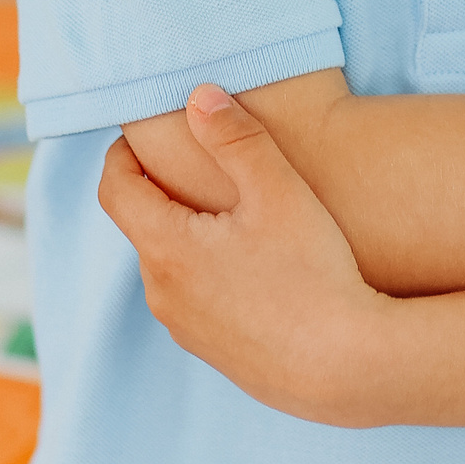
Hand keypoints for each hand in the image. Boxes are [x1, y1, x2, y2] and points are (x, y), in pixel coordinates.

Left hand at [97, 85, 391, 424]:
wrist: (348, 367)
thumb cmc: (314, 274)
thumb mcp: (278, 191)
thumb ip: (235, 137)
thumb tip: (199, 96)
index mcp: (165, 248)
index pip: (116, 189)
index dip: (124, 154)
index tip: (146, 136)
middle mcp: (162, 294)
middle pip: (145, 226)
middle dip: (166, 193)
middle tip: (208, 168)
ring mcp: (186, 329)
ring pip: (171, 266)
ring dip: (190, 237)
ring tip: (240, 218)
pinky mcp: (214, 354)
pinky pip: (196, 300)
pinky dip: (211, 275)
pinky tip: (259, 269)